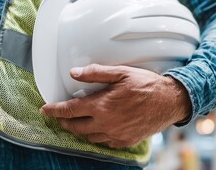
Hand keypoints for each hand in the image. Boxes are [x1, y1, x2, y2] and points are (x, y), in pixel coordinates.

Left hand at [41, 64, 190, 148]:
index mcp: (102, 106)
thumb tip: (75, 73)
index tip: (46, 109)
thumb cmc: (147, 86)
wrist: (170, 102)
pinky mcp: (126, 141)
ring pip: (89, 136)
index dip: (55, 110)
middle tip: (60, 117)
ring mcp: (116, 135)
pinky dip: (97, 136)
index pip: (70, 110)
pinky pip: (105, 142)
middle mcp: (106, 123)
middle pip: (75, 127)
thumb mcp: (122, 73)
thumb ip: (96, 74)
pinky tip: (99, 129)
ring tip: (78, 122)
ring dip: (79, 130)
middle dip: (64, 122)